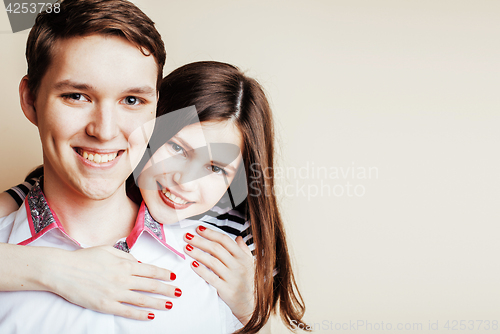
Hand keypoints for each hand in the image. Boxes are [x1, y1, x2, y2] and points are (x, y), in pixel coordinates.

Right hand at [42, 245, 179, 319]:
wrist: (63, 270)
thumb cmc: (84, 258)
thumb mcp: (108, 250)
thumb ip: (125, 256)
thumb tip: (138, 263)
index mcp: (125, 264)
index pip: (150, 270)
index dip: (164, 274)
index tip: (173, 277)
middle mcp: (123, 279)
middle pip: (151, 285)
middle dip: (167, 289)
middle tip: (179, 292)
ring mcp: (115, 293)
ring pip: (143, 299)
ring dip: (159, 303)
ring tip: (170, 305)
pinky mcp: (106, 305)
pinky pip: (127, 311)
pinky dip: (141, 314)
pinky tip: (151, 315)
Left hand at [183, 226, 254, 324]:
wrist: (252, 306)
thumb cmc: (250, 283)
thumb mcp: (250, 264)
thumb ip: (244, 250)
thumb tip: (238, 237)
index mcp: (243, 257)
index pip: (225, 240)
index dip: (211, 233)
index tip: (199, 229)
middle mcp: (239, 266)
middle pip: (216, 249)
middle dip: (200, 241)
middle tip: (187, 236)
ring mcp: (233, 278)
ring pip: (212, 261)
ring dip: (197, 253)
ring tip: (187, 248)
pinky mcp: (227, 290)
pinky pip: (211, 278)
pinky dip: (201, 270)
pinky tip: (192, 264)